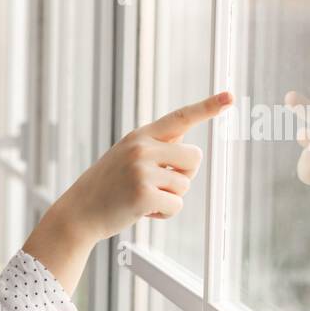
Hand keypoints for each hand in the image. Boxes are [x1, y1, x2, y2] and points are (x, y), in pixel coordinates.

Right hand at [53, 91, 233, 241]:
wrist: (79, 212)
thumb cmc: (107, 186)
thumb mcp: (127, 156)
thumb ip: (156, 147)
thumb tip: (190, 144)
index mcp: (140, 136)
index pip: (180, 117)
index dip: (208, 107)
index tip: (230, 97)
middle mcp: (142, 148)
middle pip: (194, 157)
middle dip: (183, 174)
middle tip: (156, 184)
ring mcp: (142, 171)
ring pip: (185, 185)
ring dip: (169, 197)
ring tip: (141, 198)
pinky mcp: (144, 195)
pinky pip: (176, 205)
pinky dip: (164, 213)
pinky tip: (142, 211)